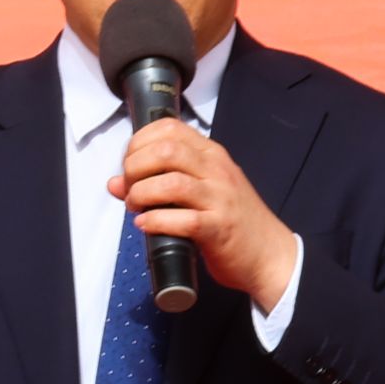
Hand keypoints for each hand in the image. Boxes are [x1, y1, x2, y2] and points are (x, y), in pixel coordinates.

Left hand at [111, 118, 295, 311]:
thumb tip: (115, 182)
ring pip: (171, 183)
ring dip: (141, 194)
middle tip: (129, 187)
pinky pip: (182, 219)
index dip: (139, 143)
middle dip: (135, 167)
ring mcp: (219, 199)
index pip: (169, 128)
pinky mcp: (218, 228)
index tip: (129, 163)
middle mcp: (216, 170)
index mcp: (212, 155)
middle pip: (165, 151)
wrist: (269, 254)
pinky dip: (155, 221)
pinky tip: (146, 224)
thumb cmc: (233, 221)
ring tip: (135, 206)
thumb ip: (160, 182)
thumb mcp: (200, 193)